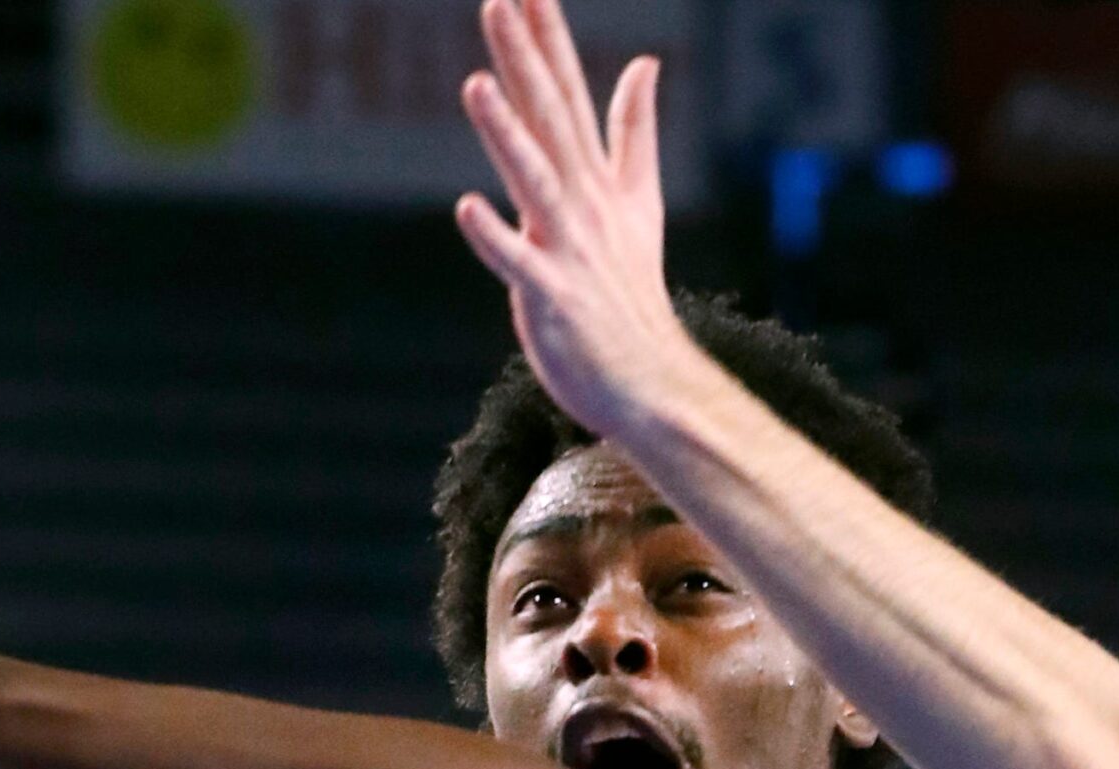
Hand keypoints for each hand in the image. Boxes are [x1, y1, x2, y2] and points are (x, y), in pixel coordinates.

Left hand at [454, 0, 709, 441]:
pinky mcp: (553, 298)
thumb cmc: (631, 294)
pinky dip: (495, 238)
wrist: (651, 381)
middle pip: (548, 120)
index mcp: (594, 181)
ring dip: (506, 134)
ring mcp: (568, 250)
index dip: (546, 39)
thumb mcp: (639, 202)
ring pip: (534, 180)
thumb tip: (643, 63)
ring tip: (477, 84)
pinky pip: (519, 264)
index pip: (568, 94)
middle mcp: (582, 205)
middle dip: (524, 60)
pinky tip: (466, 208)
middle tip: (498, 1)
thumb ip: (632, 132)